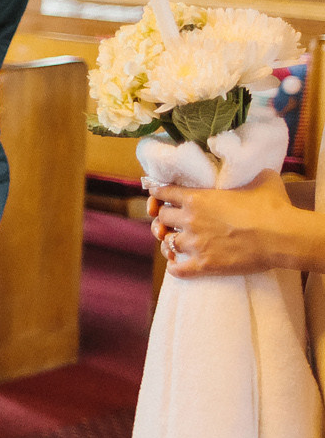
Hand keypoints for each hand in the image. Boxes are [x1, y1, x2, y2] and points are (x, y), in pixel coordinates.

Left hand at [155, 169, 306, 277]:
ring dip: (168, 241)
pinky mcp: (204, 264)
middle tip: (169, 221)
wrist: (282, 237)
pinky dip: (175, 268)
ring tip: (173, 242)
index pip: (164, 192)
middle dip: (164, 218)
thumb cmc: (273, 207)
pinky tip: (176, 266)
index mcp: (197, 198)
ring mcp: (195, 243)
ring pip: (167, 242)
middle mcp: (190, 219)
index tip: (156, 194)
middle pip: (161, 218)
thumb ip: (249, 173)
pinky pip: (178, 269)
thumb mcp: (261, 180)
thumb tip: (255, 168)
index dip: (158, 192)